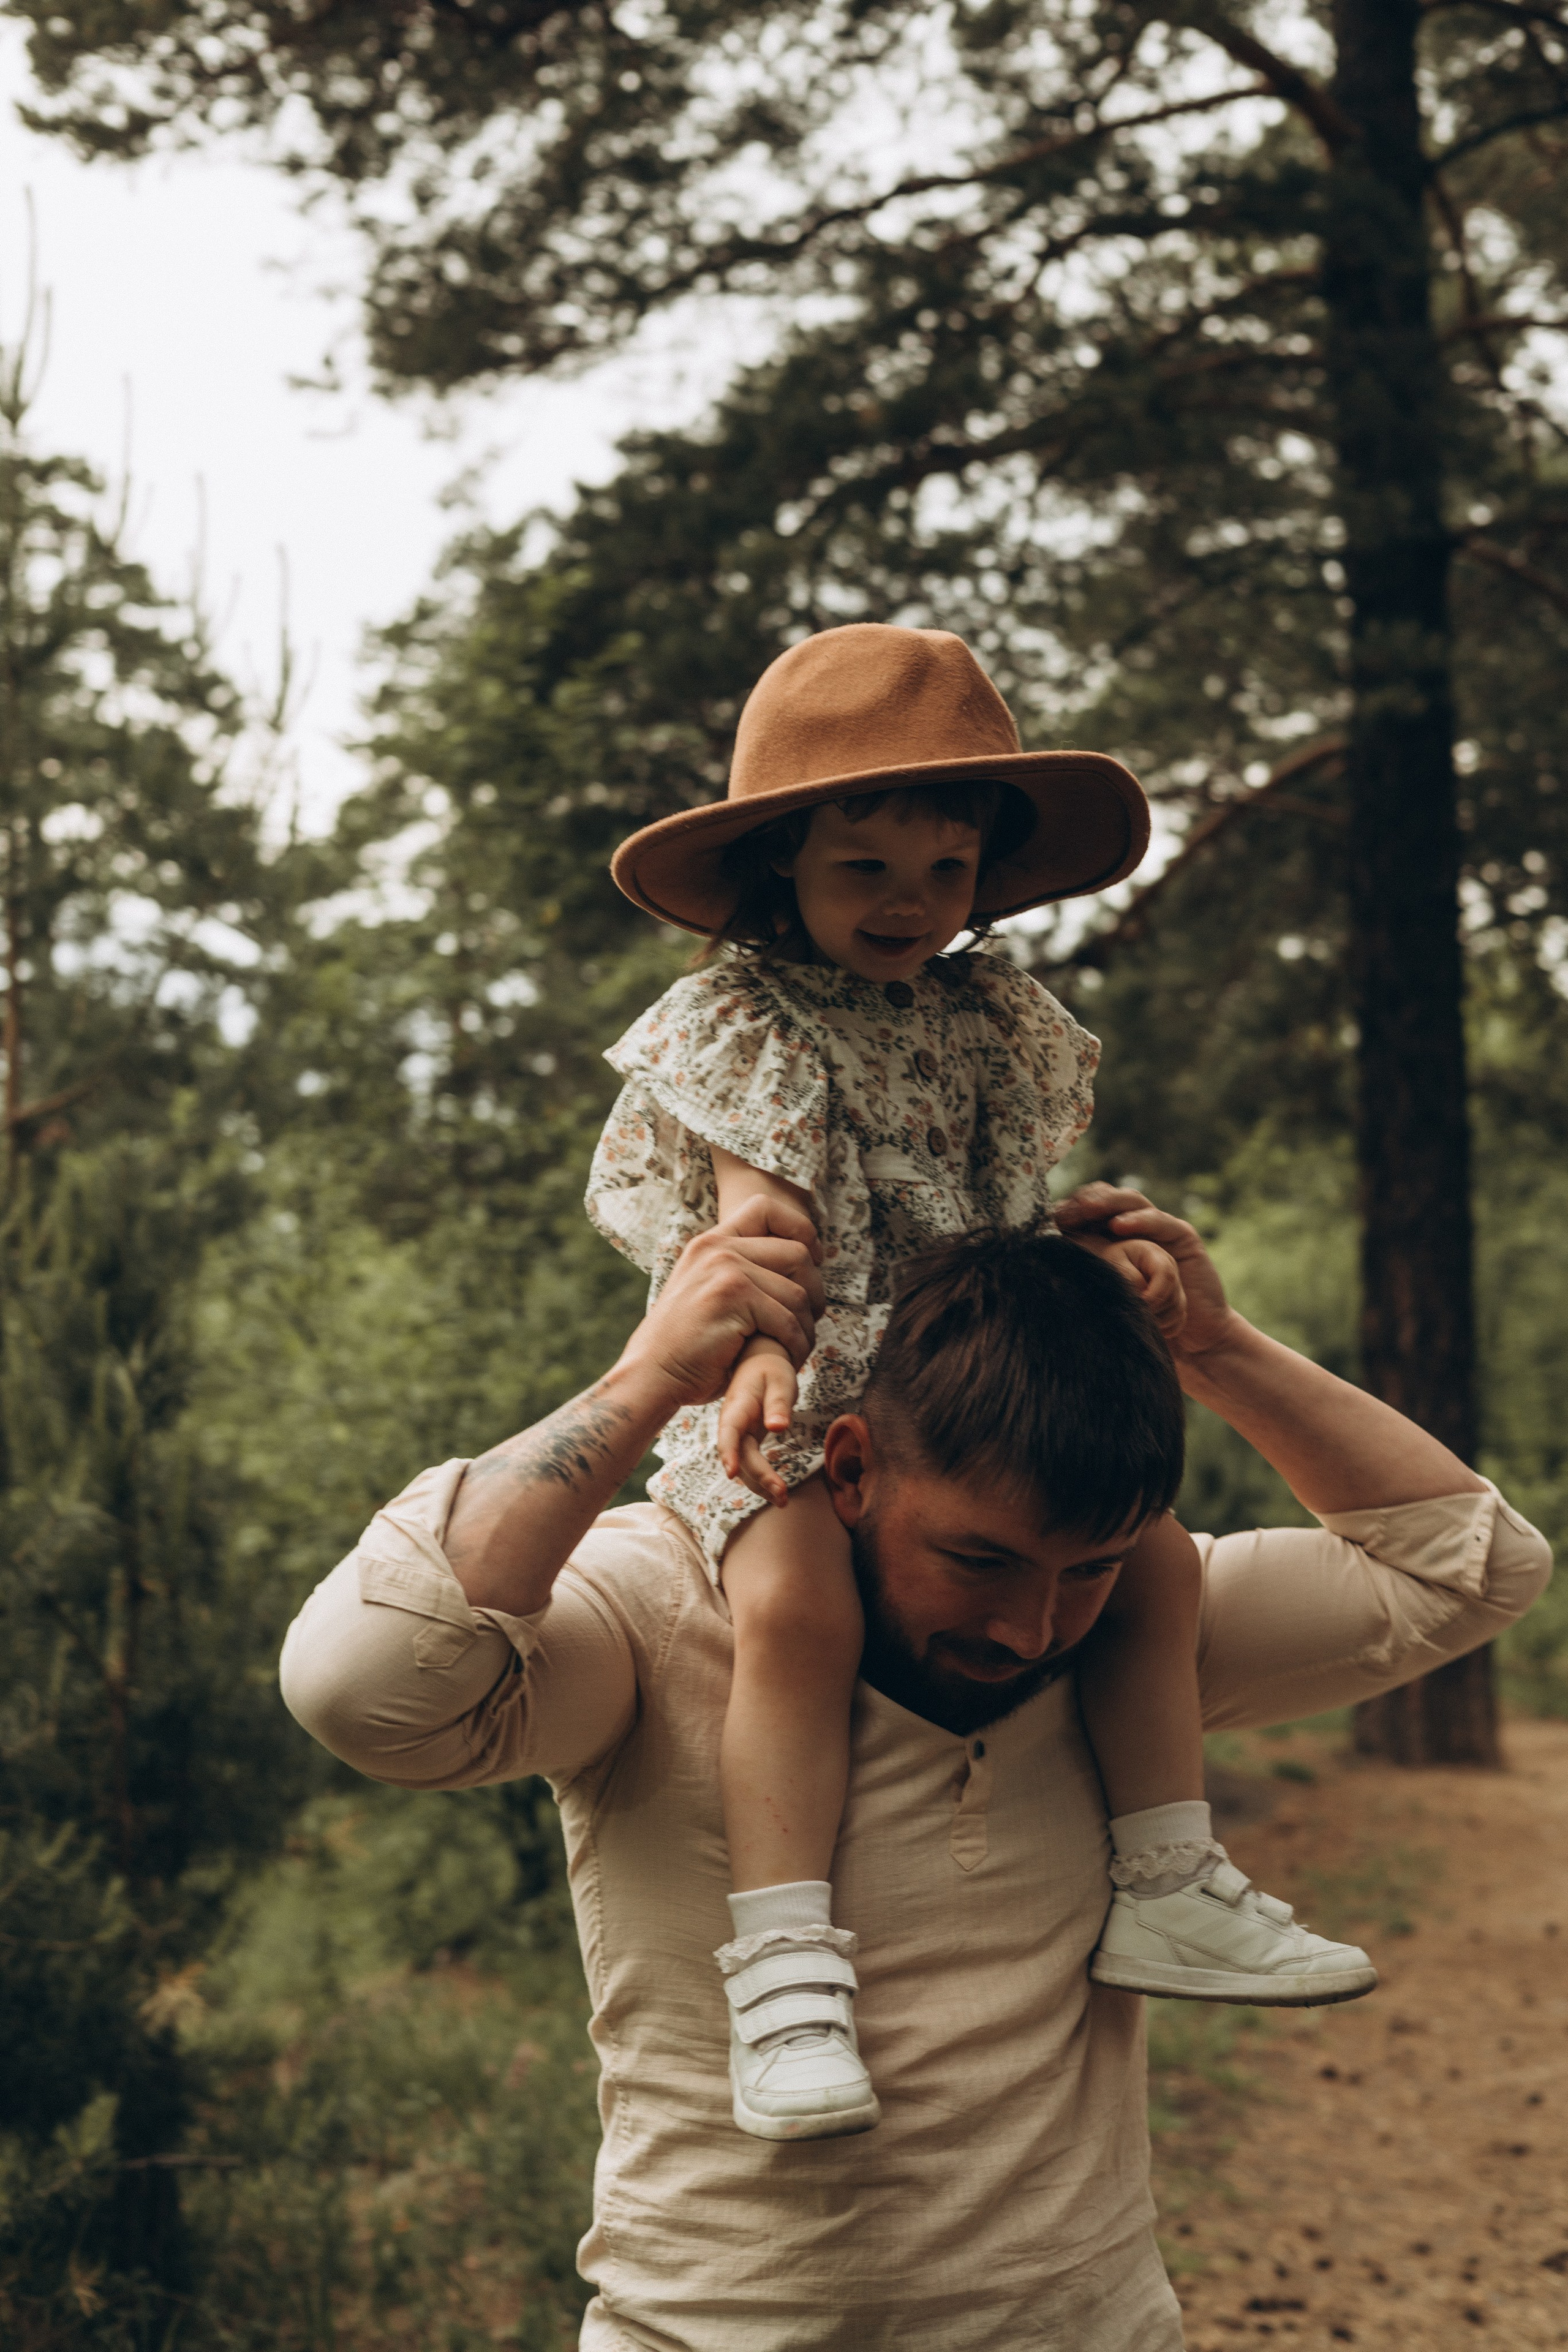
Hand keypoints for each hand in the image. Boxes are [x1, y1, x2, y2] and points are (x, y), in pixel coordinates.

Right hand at [626, 1196, 824, 1413]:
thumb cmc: (689, 1344)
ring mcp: (724, 1270)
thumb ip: (742, 1271)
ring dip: (806, 1327)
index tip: (812, 1260)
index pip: (766, 1207)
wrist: (652, 1374)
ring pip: (798, 1292)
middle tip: (809, 1319)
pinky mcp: (732, 1299)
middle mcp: (717, 1248)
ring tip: (797, 1346)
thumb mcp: (709, 1291)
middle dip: (815, 1291)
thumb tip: (804, 1262)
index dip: (800, 1230)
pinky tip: (788, 1358)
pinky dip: (796, 1345)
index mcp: (711, 1242)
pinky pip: (788, 1319)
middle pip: (796, 1252)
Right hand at [717, 1337, 797, 1506]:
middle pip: (741, 1456)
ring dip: (760, 1485)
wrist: (760, 1361)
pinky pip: (751, 1463)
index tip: (732, 1472)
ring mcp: (738, 1434)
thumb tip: (778, 1427)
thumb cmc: (772, 1369)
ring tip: (783, 1502)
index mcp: (737, 1407)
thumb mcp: (780, 1380)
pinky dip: (762, 1479)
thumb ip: (778, 1403)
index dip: (728, 1452)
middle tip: (783, 1495)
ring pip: (744, 1465)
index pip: (729, 1431)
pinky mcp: (747, 1440)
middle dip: (759, 1477)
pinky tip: (776, 1493)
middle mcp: (733, 1424)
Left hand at [1055, 1184, 1243, 1366]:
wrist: (1192, 1342)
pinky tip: (1120, 1225)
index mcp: (1109, 1237)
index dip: (1065, 1211)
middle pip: (1104, 1199)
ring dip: (1106, 1202)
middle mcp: (1132, 1227)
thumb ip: (1080, 1282)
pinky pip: (1161, 1221)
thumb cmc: (1142, 1321)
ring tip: (1086, 1209)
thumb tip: (1033, 1274)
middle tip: (1063, 1212)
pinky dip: (1140, 1220)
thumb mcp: (1105, 1300)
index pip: (1084, 1210)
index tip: (1042, 1223)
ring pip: (1130, 1201)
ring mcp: (1158, 1229)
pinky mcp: (1182, 1237)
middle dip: (1082, 1201)